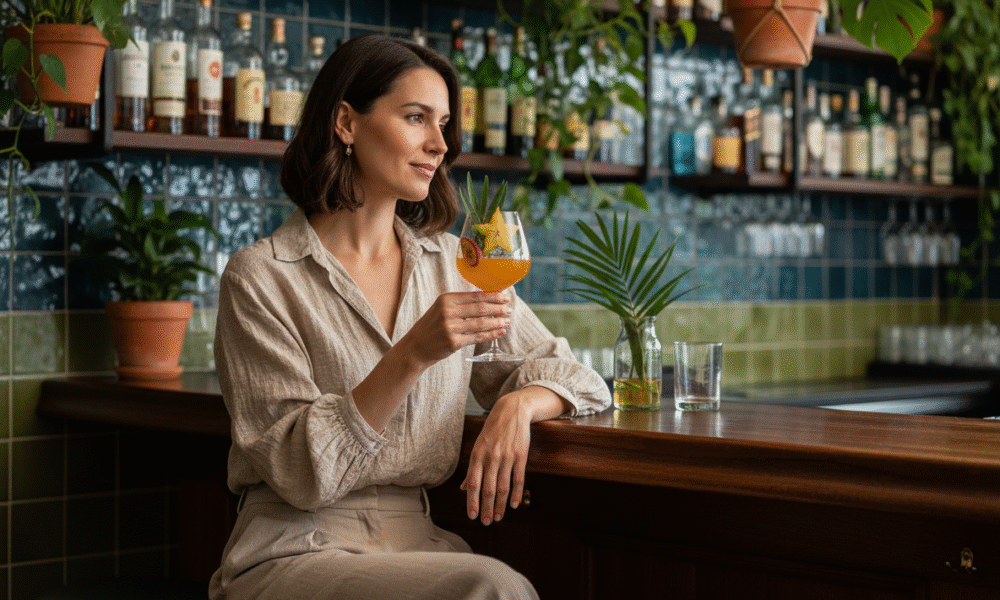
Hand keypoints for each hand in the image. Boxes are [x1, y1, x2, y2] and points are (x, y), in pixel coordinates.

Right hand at [404, 291, 509, 366]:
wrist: (416, 347)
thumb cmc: (432, 326)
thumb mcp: (442, 308)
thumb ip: (461, 303)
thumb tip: (487, 297)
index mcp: (446, 299)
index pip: (475, 295)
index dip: (493, 296)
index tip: (505, 296)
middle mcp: (448, 311)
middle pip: (481, 308)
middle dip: (498, 308)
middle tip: (509, 309)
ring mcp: (450, 328)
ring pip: (481, 323)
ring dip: (497, 322)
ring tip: (507, 321)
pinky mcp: (453, 342)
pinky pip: (477, 337)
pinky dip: (491, 335)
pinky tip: (500, 332)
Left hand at [460, 391, 531, 525]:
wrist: (512, 411)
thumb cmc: (492, 431)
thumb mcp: (478, 446)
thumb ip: (472, 469)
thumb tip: (464, 488)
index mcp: (477, 455)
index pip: (473, 483)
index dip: (472, 501)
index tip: (472, 516)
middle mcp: (491, 457)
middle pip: (488, 489)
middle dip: (486, 508)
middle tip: (486, 522)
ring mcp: (507, 457)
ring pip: (502, 487)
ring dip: (499, 505)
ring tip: (497, 517)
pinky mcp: (521, 456)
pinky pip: (518, 479)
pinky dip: (516, 494)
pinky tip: (514, 505)